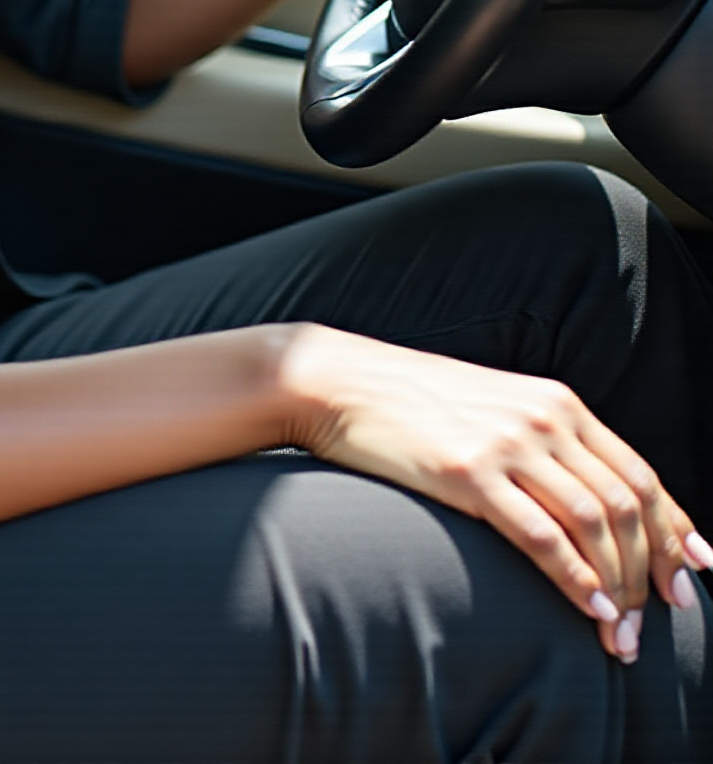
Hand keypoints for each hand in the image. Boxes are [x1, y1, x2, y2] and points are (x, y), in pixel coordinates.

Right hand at [280, 324, 710, 662]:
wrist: (340, 383)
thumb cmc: (414, 406)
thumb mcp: (494, 410)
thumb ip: (544, 445)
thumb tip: (588, 504)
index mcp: (556, 402)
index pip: (640, 474)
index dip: (675, 531)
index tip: (693, 577)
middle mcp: (543, 418)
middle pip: (627, 506)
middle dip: (652, 573)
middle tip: (656, 623)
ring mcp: (507, 444)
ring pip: (594, 526)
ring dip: (619, 590)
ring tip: (620, 634)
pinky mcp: (469, 473)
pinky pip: (543, 537)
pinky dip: (577, 581)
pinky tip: (590, 611)